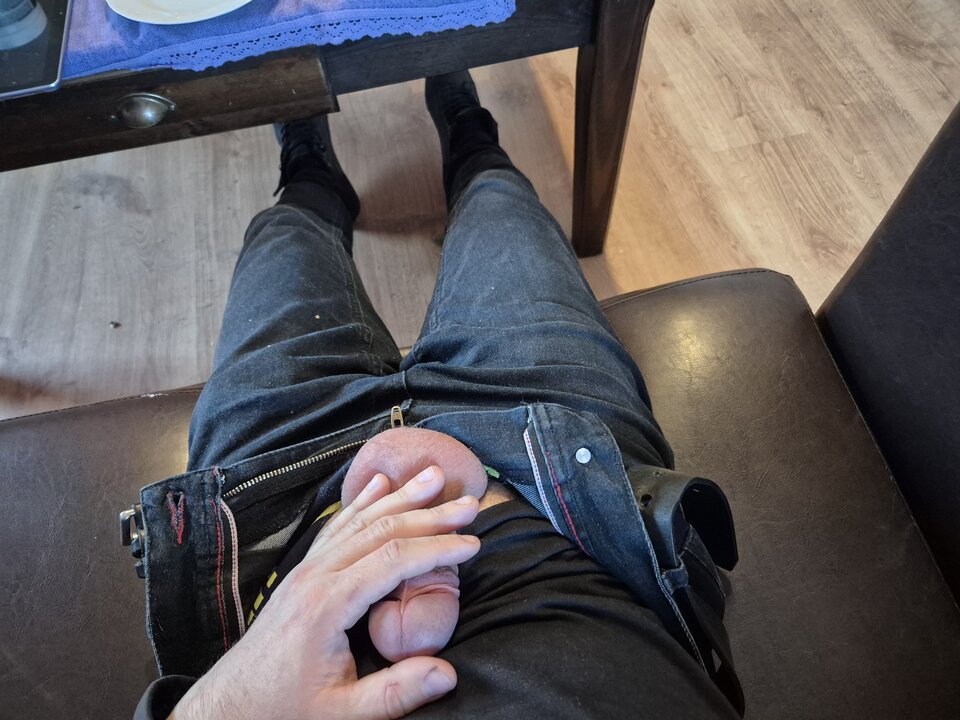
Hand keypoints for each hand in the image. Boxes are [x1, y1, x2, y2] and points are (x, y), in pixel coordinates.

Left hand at [171, 466, 480, 719]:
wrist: (228, 709)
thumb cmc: (283, 711)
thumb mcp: (342, 714)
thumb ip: (396, 693)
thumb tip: (448, 674)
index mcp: (327, 605)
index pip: (393, 560)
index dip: (437, 549)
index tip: (473, 544)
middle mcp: (315, 576)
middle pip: (381, 530)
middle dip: (429, 515)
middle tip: (470, 504)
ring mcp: (305, 570)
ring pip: (359, 522)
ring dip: (400, 498)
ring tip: (434, 477)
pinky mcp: (301, 574)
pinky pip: (336, 528)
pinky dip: (362, 504)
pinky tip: (380, 486)